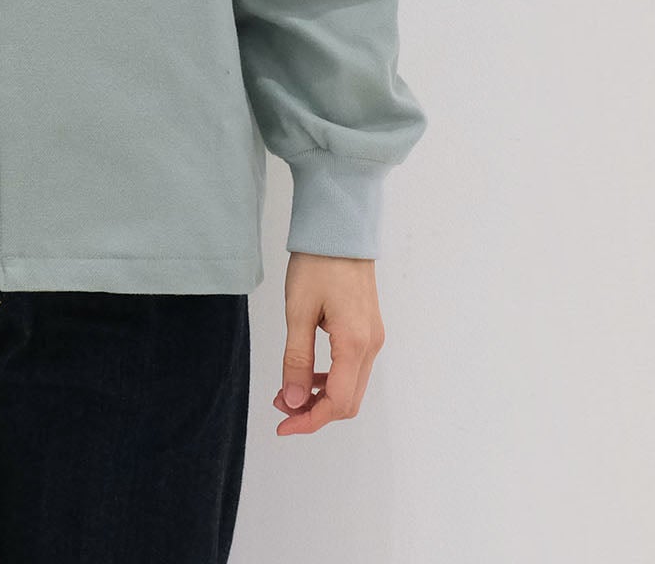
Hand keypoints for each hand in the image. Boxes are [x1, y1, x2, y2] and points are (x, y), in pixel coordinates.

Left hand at [272, 251, 384, 436]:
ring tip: (288, 390)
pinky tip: (307, 373)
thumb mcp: (298, 311)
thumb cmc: (318, 263)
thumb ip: (296, 359)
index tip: (282, 426)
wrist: (340, 228)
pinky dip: (331, 380)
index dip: (309, 421)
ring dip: (322, 397)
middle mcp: (370, 346)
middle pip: (348, 402)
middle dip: (315, 412)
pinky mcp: (368, 329)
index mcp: (354, 343)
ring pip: (352, 387)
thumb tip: (292, 400)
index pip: (337, 403)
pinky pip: (353, 368)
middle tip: (281, 408)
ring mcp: (373, 338)